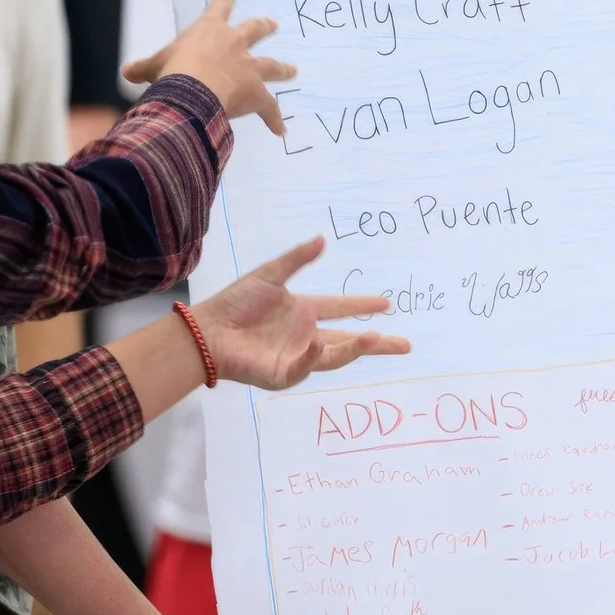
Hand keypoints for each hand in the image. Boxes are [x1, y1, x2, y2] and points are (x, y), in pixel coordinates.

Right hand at [122, 0, 294, 133]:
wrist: (193, 88)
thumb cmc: (172, 71)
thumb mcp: (154, 66)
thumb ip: (143, 68)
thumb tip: (126, 71)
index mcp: (209, 30)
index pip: (219, 8)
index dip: (224, 1)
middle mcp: (234, 44)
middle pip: (255, 30)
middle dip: (264, 27)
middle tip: (274, 25)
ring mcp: (249, 67)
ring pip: (271, 65)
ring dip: (283, 68)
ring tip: (293, 70)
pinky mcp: (257, 92)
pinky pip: (270, 108)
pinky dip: (275, 118)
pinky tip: (281, 129)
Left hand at [192, 236, 409, 389]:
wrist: (209, 330)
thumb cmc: (236, 302)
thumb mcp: (269, 275)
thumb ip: (297, 259)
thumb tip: (323, 239)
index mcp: (304, 312)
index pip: (341, 309)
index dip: (364, 305)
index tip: (387, 303)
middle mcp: (306, 336)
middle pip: (349, 341)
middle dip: (377, 344)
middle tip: (405, 346)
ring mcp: (297, 357)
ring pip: (335, 356)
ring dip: (355, 349)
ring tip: (374, 338)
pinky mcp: (283, 374)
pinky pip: (304, 366)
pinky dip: (313, 357)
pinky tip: (318, 343)